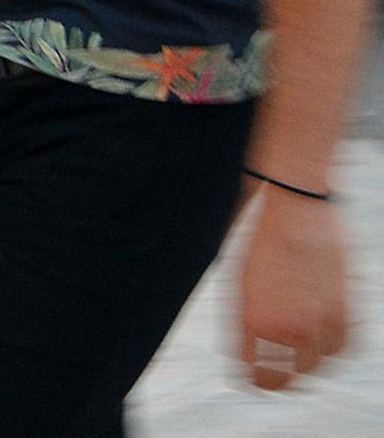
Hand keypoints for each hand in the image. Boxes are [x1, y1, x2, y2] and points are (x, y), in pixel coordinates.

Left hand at [236, 188, 350, 391]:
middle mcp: (295, 327)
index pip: (261, 380)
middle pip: (291, 380)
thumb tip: (244, 355)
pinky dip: (332, 344)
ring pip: (319, 366)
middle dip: (278, 369)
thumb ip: (241, 325)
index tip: (252, 369)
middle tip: (270, 356)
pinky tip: (317, 330)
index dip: (255, 376)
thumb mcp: (236, 283)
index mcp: (259, 323)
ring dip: (306, 357)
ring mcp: (325, 320)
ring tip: (293, 341)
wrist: (297, 205)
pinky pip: (344, 348)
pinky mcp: (349, 309)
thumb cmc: (261, 237)